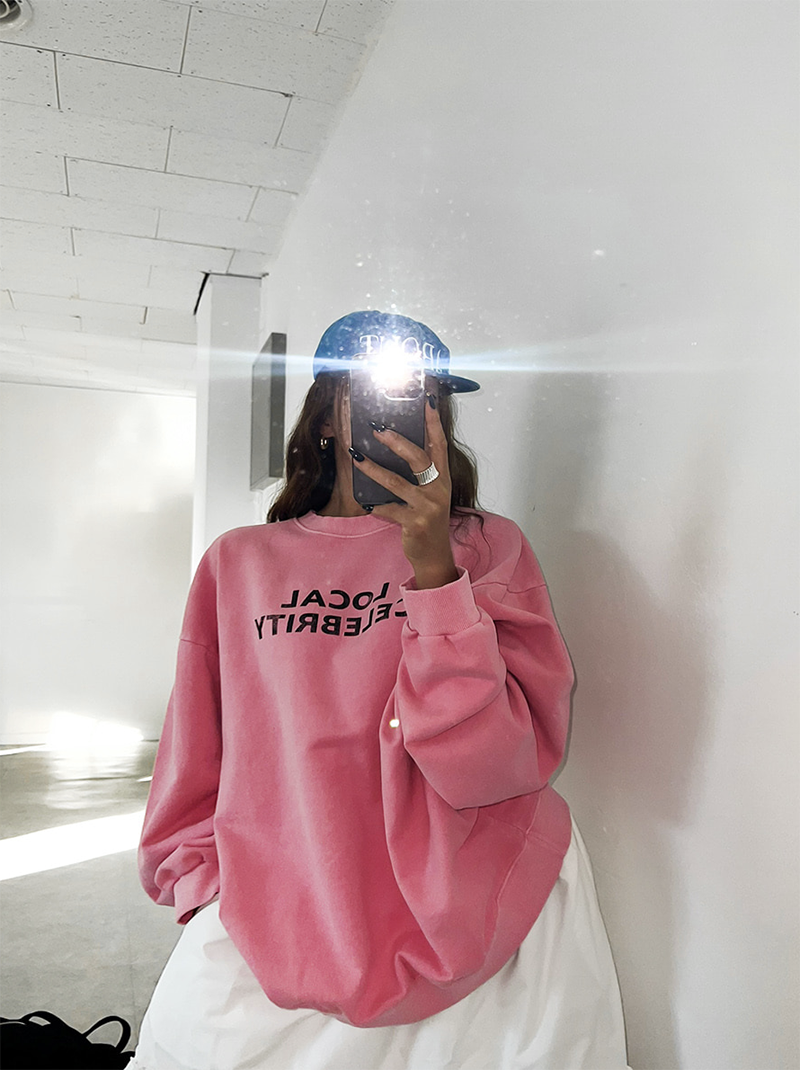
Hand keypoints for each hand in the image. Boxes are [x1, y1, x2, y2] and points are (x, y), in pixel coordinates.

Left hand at [349, 396, 457, 588]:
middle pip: (418, 458)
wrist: (433, 555)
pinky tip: (365, 503)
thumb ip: (420, 473)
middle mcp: (439, 489)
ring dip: (373, 469)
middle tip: (377, 429)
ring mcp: (428, 506)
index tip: (427, 402)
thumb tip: (394, 446)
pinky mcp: (415, 523)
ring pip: (397, 482)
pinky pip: (388, 508)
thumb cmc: (428, 519)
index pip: (440, 444)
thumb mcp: (429, 494)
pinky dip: (375, 506)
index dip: (434, 422)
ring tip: (356, 457)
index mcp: (443, 478)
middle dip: (397, 441)